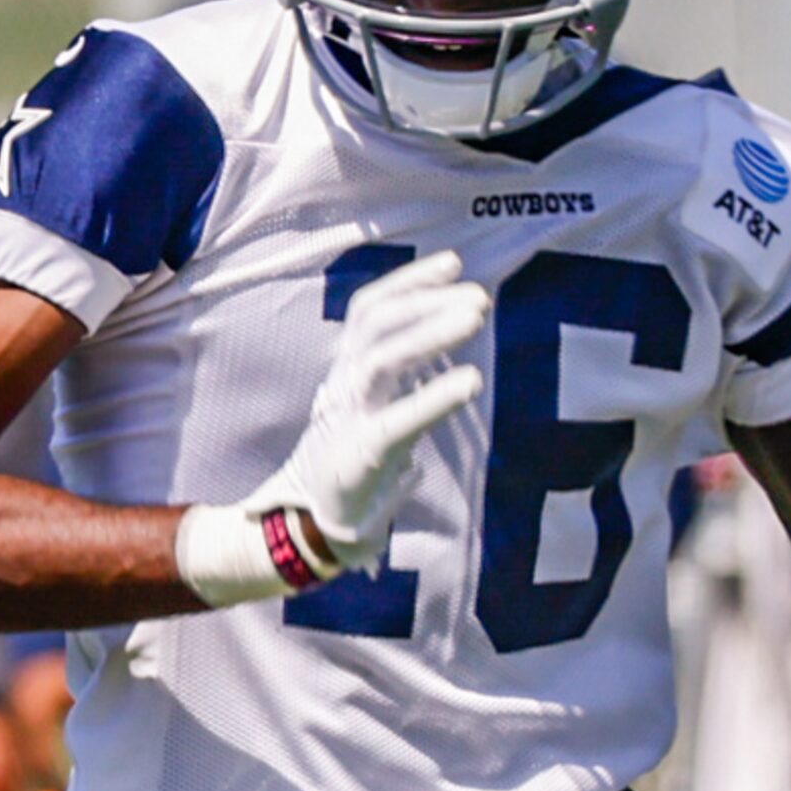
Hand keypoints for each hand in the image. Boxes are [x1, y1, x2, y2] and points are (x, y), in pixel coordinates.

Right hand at [174, 251, 489, 604]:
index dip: (409, 282)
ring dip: (430, 332)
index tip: (454, 263)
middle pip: (376, 323)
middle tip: (478, 294)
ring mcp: (351, 417)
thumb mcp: (378, 413)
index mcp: (348, 373)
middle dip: (425, 299)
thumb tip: (453, 364)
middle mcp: (346, 386)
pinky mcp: (364, 454)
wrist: (312, 527)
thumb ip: (406, 385)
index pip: (371, 311)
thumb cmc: (355, 467)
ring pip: (381, 358)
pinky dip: (436, 397)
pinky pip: (399, 419)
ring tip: (476, 317)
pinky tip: (472, 382)